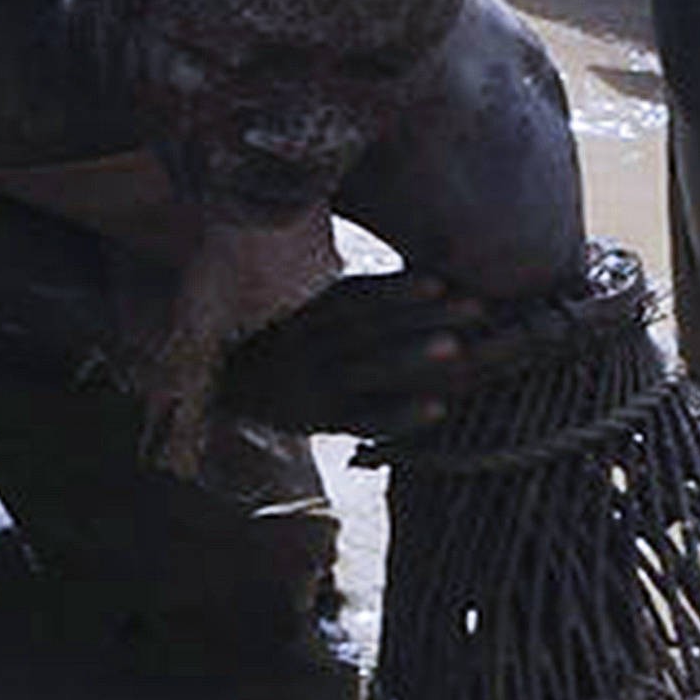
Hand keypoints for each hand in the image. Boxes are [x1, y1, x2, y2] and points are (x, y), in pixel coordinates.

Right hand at [220, 271, 506, 438]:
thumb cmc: (283, 346)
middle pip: (371, 330)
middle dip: (424, 316)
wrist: (223, 392)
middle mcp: (311, 347)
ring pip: (367, 370)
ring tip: (455, 348)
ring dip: (411, 358)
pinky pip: (364, 419)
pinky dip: (400, 416)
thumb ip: (351, 301)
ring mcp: (317, 386)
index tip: (440, 280)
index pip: (357, 299)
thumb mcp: (306, 316)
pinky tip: (438, 411)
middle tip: (475, 306)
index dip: (397, 290)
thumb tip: (420, 278)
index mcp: (310, 315)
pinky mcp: (324, 422)